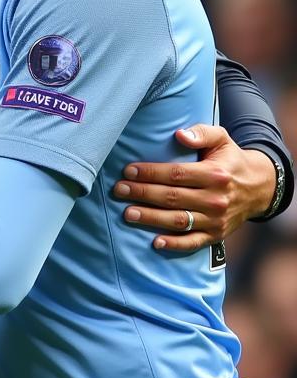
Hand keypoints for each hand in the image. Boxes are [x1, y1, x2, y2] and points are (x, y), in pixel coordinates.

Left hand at [114, 125, 276, 251]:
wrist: (259, 188)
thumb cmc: (230, 159)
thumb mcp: (221, 139)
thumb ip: (202, 133)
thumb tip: (180, 135)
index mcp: (215, 174)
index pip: (176, 174)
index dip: (150, 173)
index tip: (128, 171)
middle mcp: (216, 199)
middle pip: (172, 197)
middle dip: (143, 194)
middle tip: (119, 190)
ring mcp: (216, 220)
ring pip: (178, 220)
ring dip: (151, 218)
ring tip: (127, 213)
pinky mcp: (216, 235)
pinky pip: (193, 242)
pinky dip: (175, 244)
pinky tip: (155, 242)